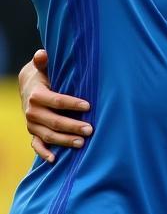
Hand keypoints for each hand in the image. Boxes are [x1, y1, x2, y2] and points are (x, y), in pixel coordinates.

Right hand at [19, 49, 91, 163]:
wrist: (28, 86)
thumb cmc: (45, 75)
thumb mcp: (43, 67)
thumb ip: (43, 61)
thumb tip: (42, 53)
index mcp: (37, 95)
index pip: (56, 101)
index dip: (72, 103)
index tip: (88, 105)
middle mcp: (32, 111)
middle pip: (54, 121)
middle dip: (72, 126)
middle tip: (91, 129)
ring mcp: (32, 124)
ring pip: (48, 135)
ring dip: (64, 140)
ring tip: (82, 143)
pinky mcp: (33, 133)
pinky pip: (36, 145)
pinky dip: (44, 153)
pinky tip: (55, 160)